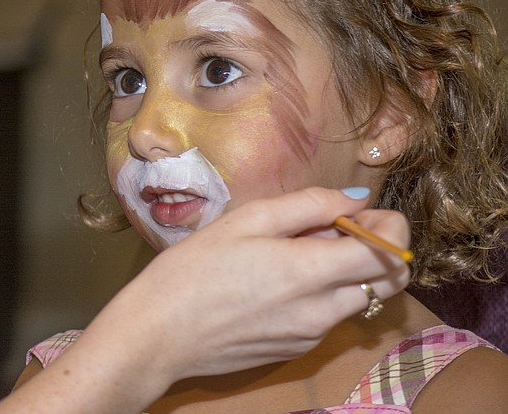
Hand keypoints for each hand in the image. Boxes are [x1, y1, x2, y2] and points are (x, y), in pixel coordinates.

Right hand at [83, 187, 409, 389]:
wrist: (157, 335)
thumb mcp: (245, 220)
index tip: (360, 211)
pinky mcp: (295, 351)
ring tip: (294, 252)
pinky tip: (276, 281)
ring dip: (345, 270)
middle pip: (389, 281)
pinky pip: (328, 317)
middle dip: (377, 248)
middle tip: (336, 228)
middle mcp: (322, 311)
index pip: (392, 253)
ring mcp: (310, 336)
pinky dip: (321, 293)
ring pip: (357, 298)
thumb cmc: (192, 271)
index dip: (391, 226)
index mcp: (310, 273)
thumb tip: (356, 198)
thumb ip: (308, 204)